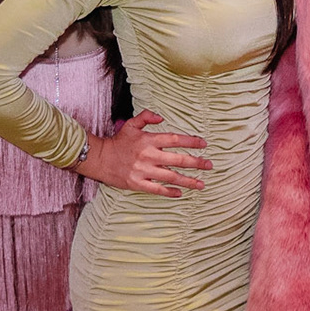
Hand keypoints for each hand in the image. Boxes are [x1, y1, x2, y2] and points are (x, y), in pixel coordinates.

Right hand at [79, 110, 211, 197]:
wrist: (99, 158)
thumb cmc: (118, 141)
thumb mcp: (131, 124)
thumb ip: (147, 117)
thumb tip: (162, 117)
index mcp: (149, 140)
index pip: (175, 139)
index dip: (191, 141)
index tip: (204, 144)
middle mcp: (149, 155)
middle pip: (178, 159)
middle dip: (197, 163)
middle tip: (210, 165)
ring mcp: (143, 171)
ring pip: (171, 177)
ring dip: (188, 181)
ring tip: (202, 184)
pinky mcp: (137, 183)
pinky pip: (157, 189)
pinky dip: (169, 192)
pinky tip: (180, 193)